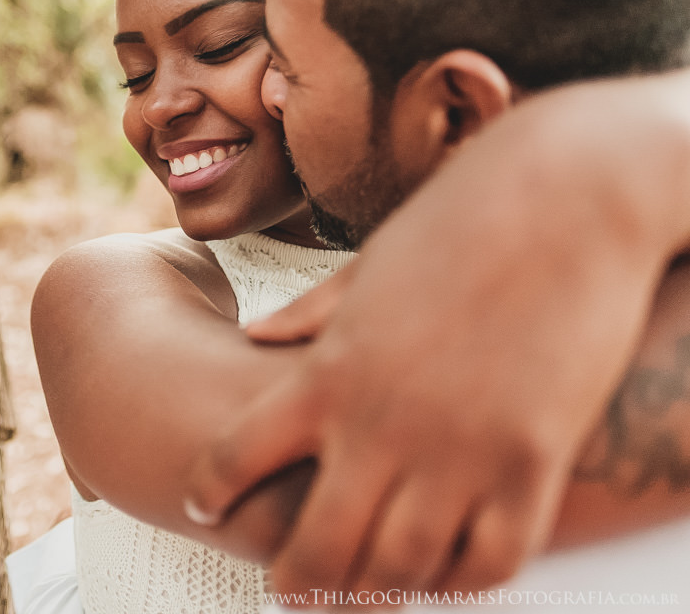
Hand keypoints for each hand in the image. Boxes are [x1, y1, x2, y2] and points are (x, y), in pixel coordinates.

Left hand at [186, 79, 681, 597]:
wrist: (568, 195)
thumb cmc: (459, 219)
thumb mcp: (366, 266)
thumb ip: (310, 315)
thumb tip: (256, 335)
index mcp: (328, 371)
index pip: (236, 455)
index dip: (211, 490)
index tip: (200, 506)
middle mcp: (382, 423)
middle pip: (319, 546)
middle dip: (296, 581)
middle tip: (289, 588)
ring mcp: (460, 449)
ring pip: (401, 569)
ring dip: (374, 594)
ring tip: (361, 594)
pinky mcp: (535, 459)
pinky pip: (492, 558)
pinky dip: (463, 580)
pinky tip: (445, 571)